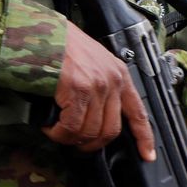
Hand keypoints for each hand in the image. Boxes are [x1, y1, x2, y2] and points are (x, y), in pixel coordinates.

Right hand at [45, 22, 153, 161]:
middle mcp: (112, 81)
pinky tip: (50, 128)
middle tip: (77, 144)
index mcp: (119, 73)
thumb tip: (93, 117)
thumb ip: (99, 85)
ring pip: (90, 132)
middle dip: (92, 144)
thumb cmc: (59, 44)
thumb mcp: (91, 61)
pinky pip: (71, 127)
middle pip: (111, 130)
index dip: (144, 137)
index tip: (147, 155)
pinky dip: (59, 133)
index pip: (138, 112)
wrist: (39, 31)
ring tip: (57, 132)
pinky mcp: (77, 90)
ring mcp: (96, 86)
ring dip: (70, 139)